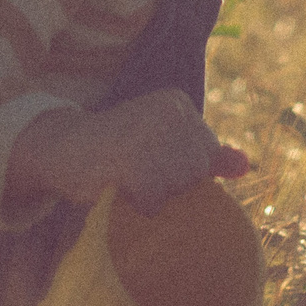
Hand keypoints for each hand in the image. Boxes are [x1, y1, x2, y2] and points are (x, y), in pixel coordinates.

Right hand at [5, 88, 250, 214]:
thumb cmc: (115, 152)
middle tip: (134, 171)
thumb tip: (245, 166)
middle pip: (195, 172)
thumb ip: (205, 156)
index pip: (206, 156)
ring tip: (125, 177)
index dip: (179, 171)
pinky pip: (153, 198)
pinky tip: (119, 186)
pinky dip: (138, 202)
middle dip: (168, 184)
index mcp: (178, 104)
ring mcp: (148, 131)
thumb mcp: (164, 148)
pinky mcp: (129, 157)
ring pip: (176, 186)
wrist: (60, 149)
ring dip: (152, 194)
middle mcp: (167, 110)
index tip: (147, 159)